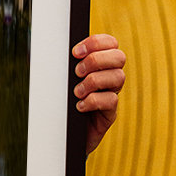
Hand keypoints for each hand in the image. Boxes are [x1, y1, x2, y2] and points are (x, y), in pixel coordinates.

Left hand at [72, 33, 125, 154]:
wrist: (62, 132)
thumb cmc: (62, 101)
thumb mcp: (63, 79)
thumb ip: (65, 64)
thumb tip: (56, 51)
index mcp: (100, 64)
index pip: (110, 43)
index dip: (96, 43)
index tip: (75, 52)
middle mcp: (109, 77)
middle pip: (119, 57)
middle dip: (95, 60)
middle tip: (77, 72)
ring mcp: (111, 94)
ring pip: (118, 77)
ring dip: (93, 81)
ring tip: (77, 91)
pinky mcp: (110, 113)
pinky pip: (111, 100)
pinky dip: (93, 101)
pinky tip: (80, 105)